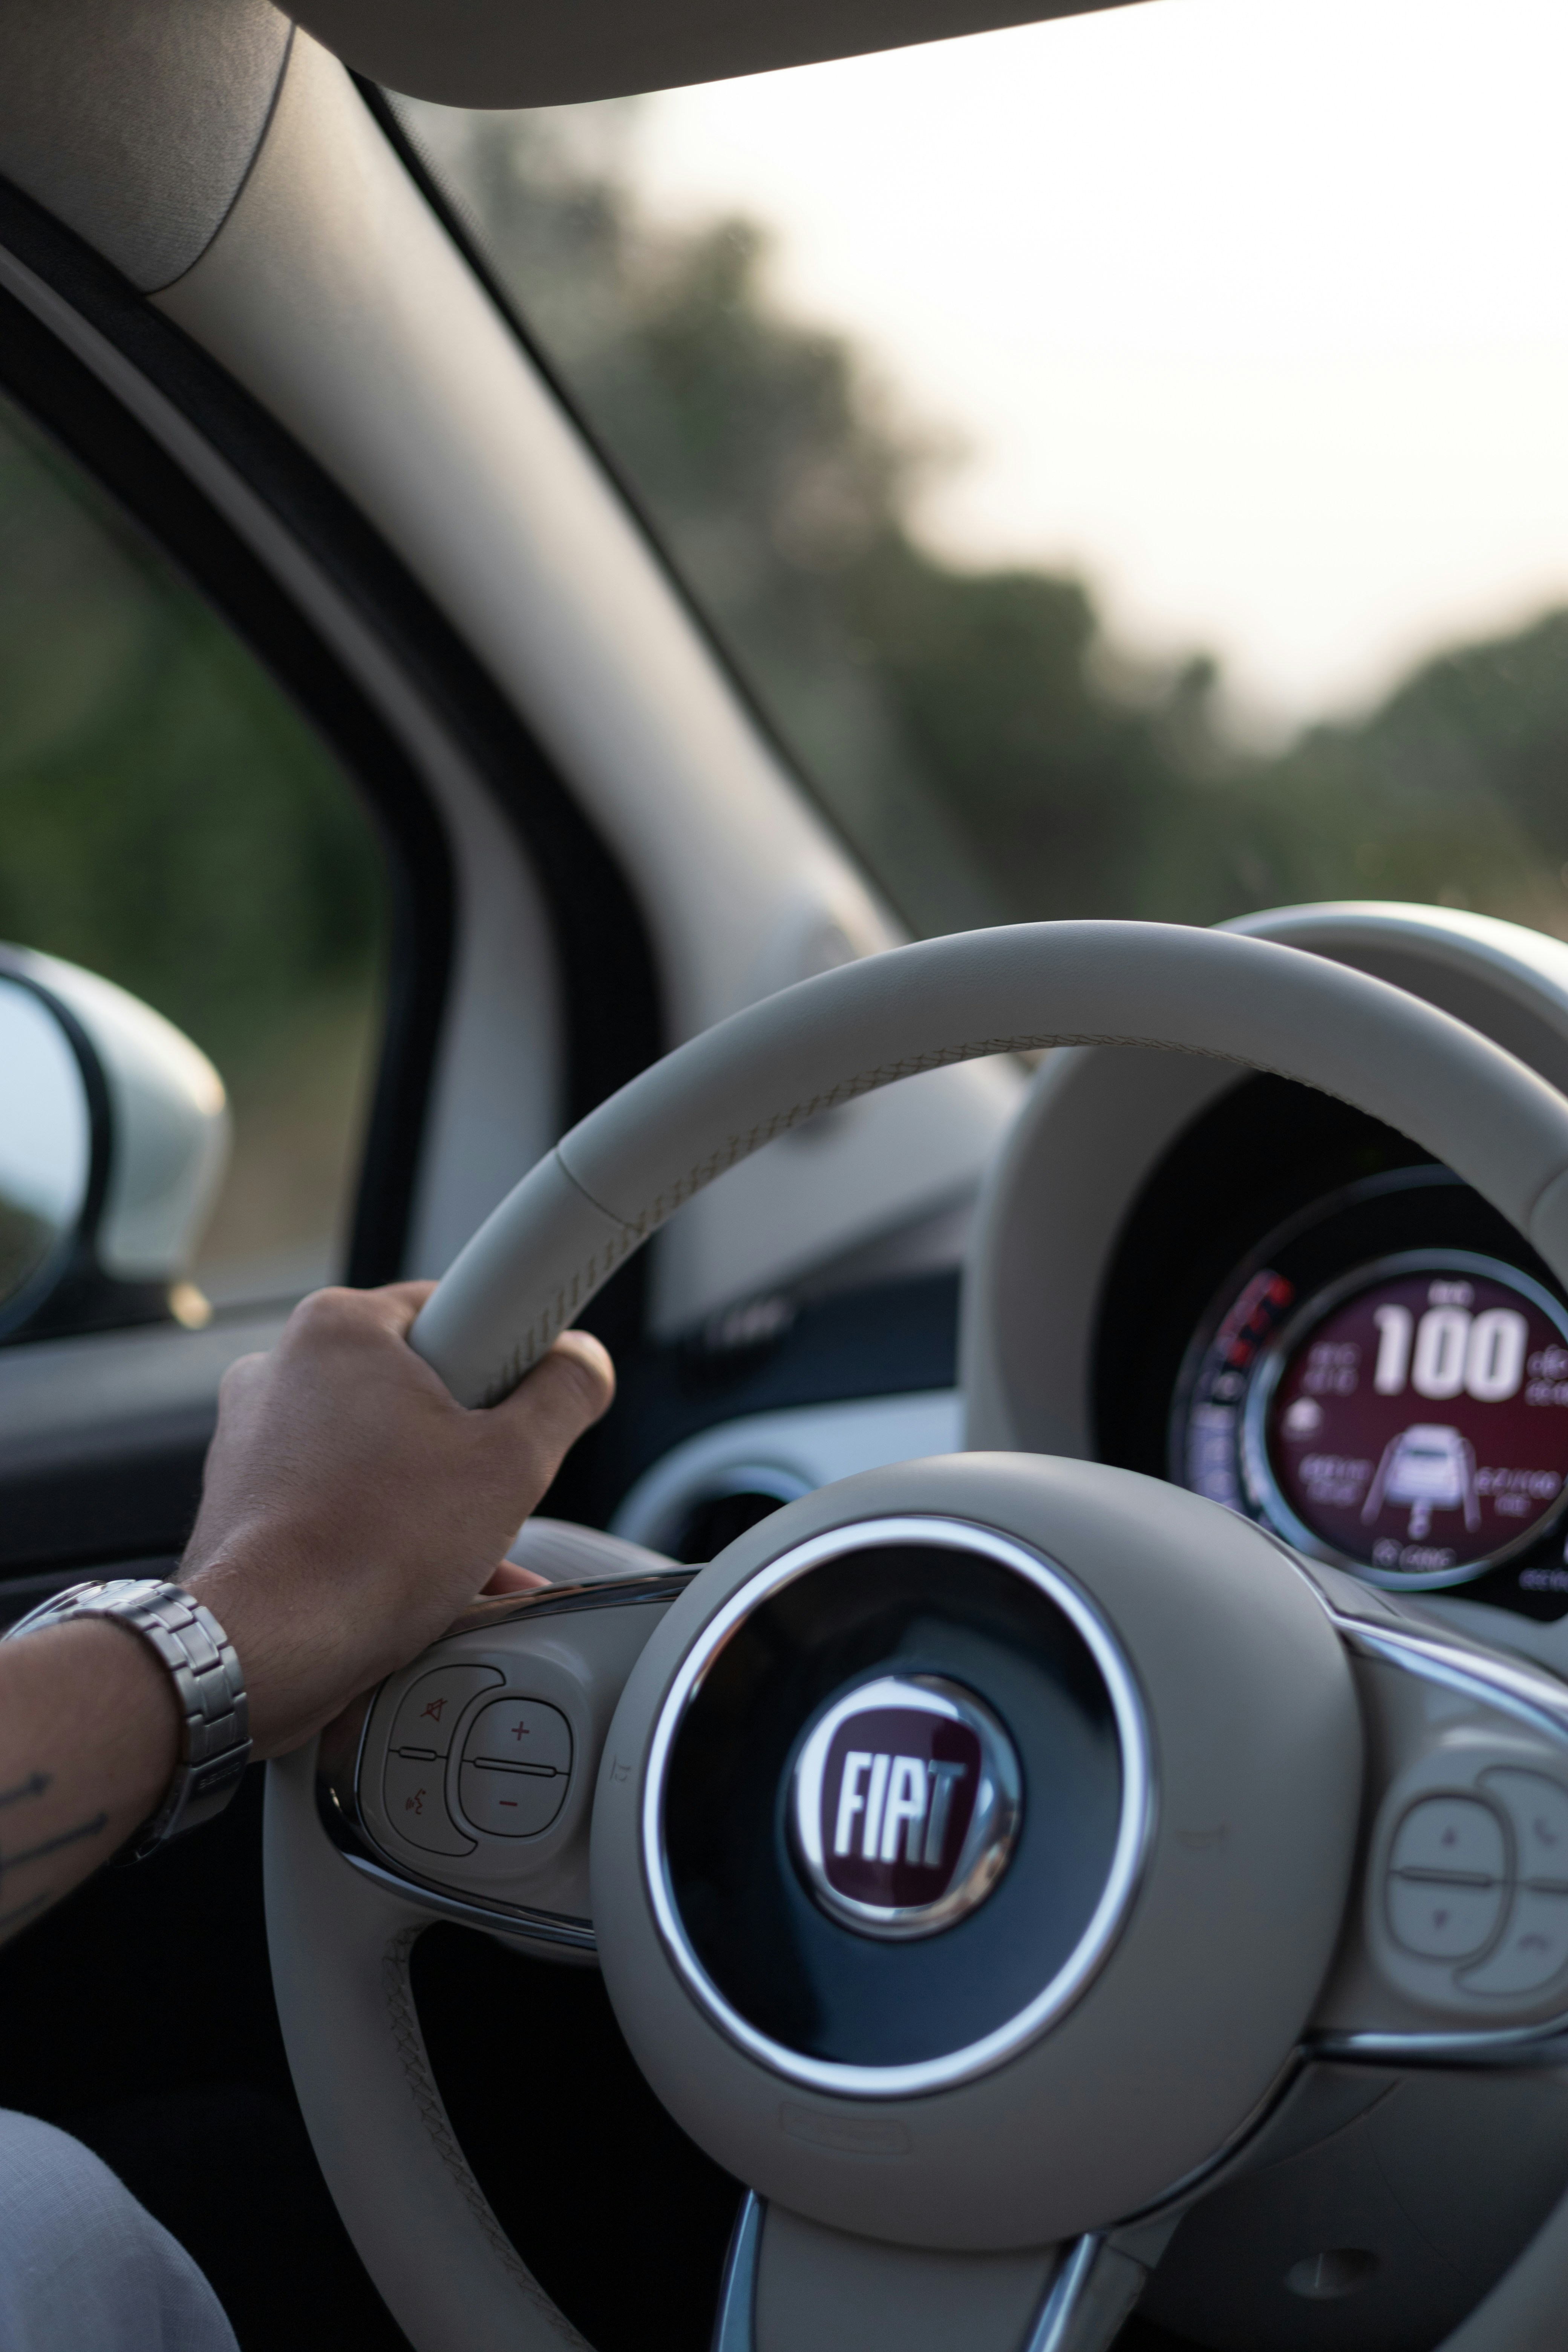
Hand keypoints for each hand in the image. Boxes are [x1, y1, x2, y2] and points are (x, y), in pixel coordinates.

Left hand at [180, 1283, 614, 1758]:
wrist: (267, 1651)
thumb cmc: (370, 1551)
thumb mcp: (511, 1463)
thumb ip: (564, 1395)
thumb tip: (582, 1365)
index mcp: (339, 1328)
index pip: (456, 1307)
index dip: (507, 1360)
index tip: (521, 1407)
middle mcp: (281, 1369)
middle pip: (419, 1386)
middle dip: (468, 1445)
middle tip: (489, 1491)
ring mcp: (254, 1437)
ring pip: (381, 1451)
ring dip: (431, 1498)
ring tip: (455, 1551)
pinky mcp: (247, 1500)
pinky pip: (340, 1498)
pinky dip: (383, 1531)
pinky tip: (424, 1582)